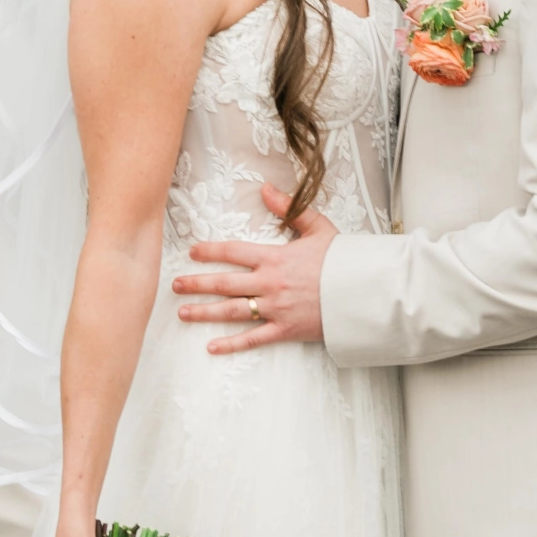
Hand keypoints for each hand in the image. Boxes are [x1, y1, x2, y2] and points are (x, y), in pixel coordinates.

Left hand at [175, 185, 334, 352]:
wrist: (362, 292)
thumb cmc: (341, 260)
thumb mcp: (318, 227)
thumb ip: (289, 208)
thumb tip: (265, 189)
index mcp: (275, 258)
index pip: (234, 252)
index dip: (210, 252)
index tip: (192, 252)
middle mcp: (270, 283)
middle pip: (225, 284)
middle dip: (197, 284)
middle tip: (175, 285)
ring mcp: (275, 309)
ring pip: (232, 312)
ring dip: (204, 312)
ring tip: (183, 312)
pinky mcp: (285, 330)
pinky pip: (253, 339)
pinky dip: (231, 344)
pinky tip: (212, 346)